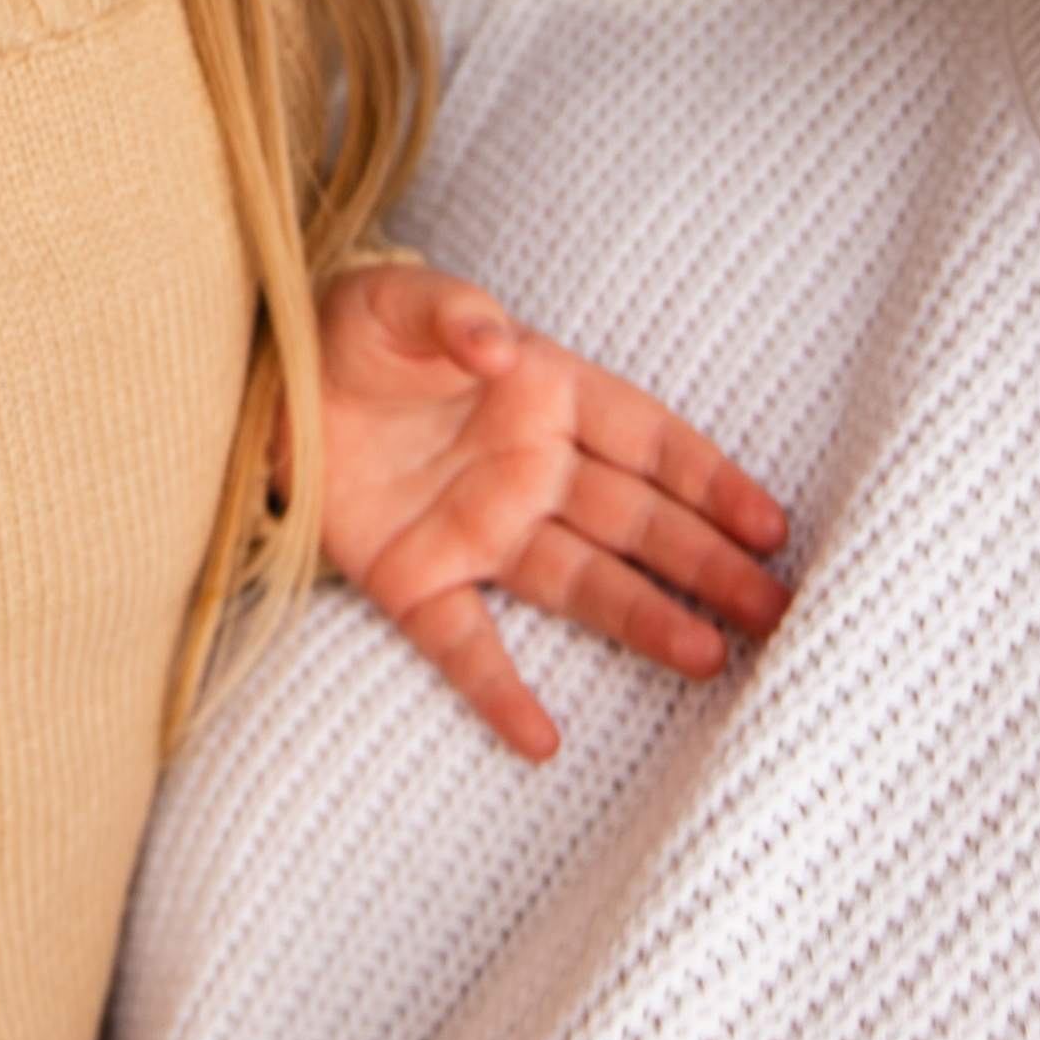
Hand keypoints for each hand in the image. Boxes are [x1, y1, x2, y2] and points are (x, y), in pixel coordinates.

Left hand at [313, 264, 791, 761]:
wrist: (265, 376)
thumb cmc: (353, 327)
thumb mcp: (400, 299)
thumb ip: (454, 315)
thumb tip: (502, 347)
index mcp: (545, 395)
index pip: (646, 442)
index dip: (709, 480)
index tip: (768, 524)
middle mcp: (529, 471)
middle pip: (635, 522)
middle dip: (705, 563)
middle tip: (773, 610)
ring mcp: (479, 530)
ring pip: (578, 582)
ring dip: (642, 619)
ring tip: (708, 658)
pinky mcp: (416, 578)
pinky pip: (466, 642)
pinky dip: (499, 689)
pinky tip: (539, 740)